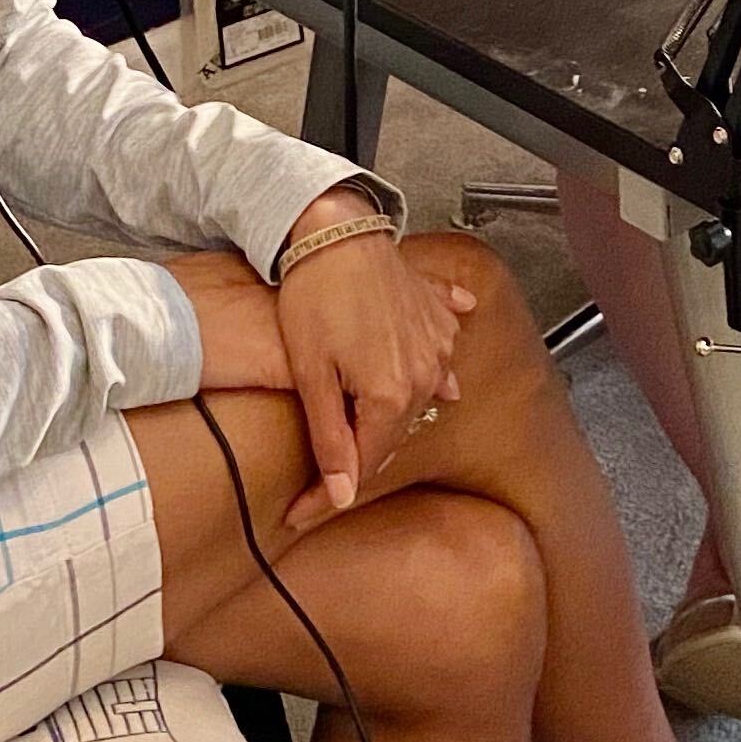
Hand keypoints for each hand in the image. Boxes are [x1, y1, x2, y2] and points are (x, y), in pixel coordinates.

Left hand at [268, 192, 477, 528]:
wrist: (336, 229)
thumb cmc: (316, 294)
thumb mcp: (312, 374)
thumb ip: (331, 439)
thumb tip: (341, 495)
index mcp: (393, 395)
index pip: (364, 463)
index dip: (329, 492)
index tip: (299, 512)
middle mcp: (427, 375)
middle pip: (391, 434)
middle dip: (357, 452)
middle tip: (318, 470)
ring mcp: (438, 346)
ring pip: (416, 400)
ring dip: (390, 414)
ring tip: (361, 420)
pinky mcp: (439, 319)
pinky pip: (440, 355)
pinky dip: (429, 368)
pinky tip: (421, 366)